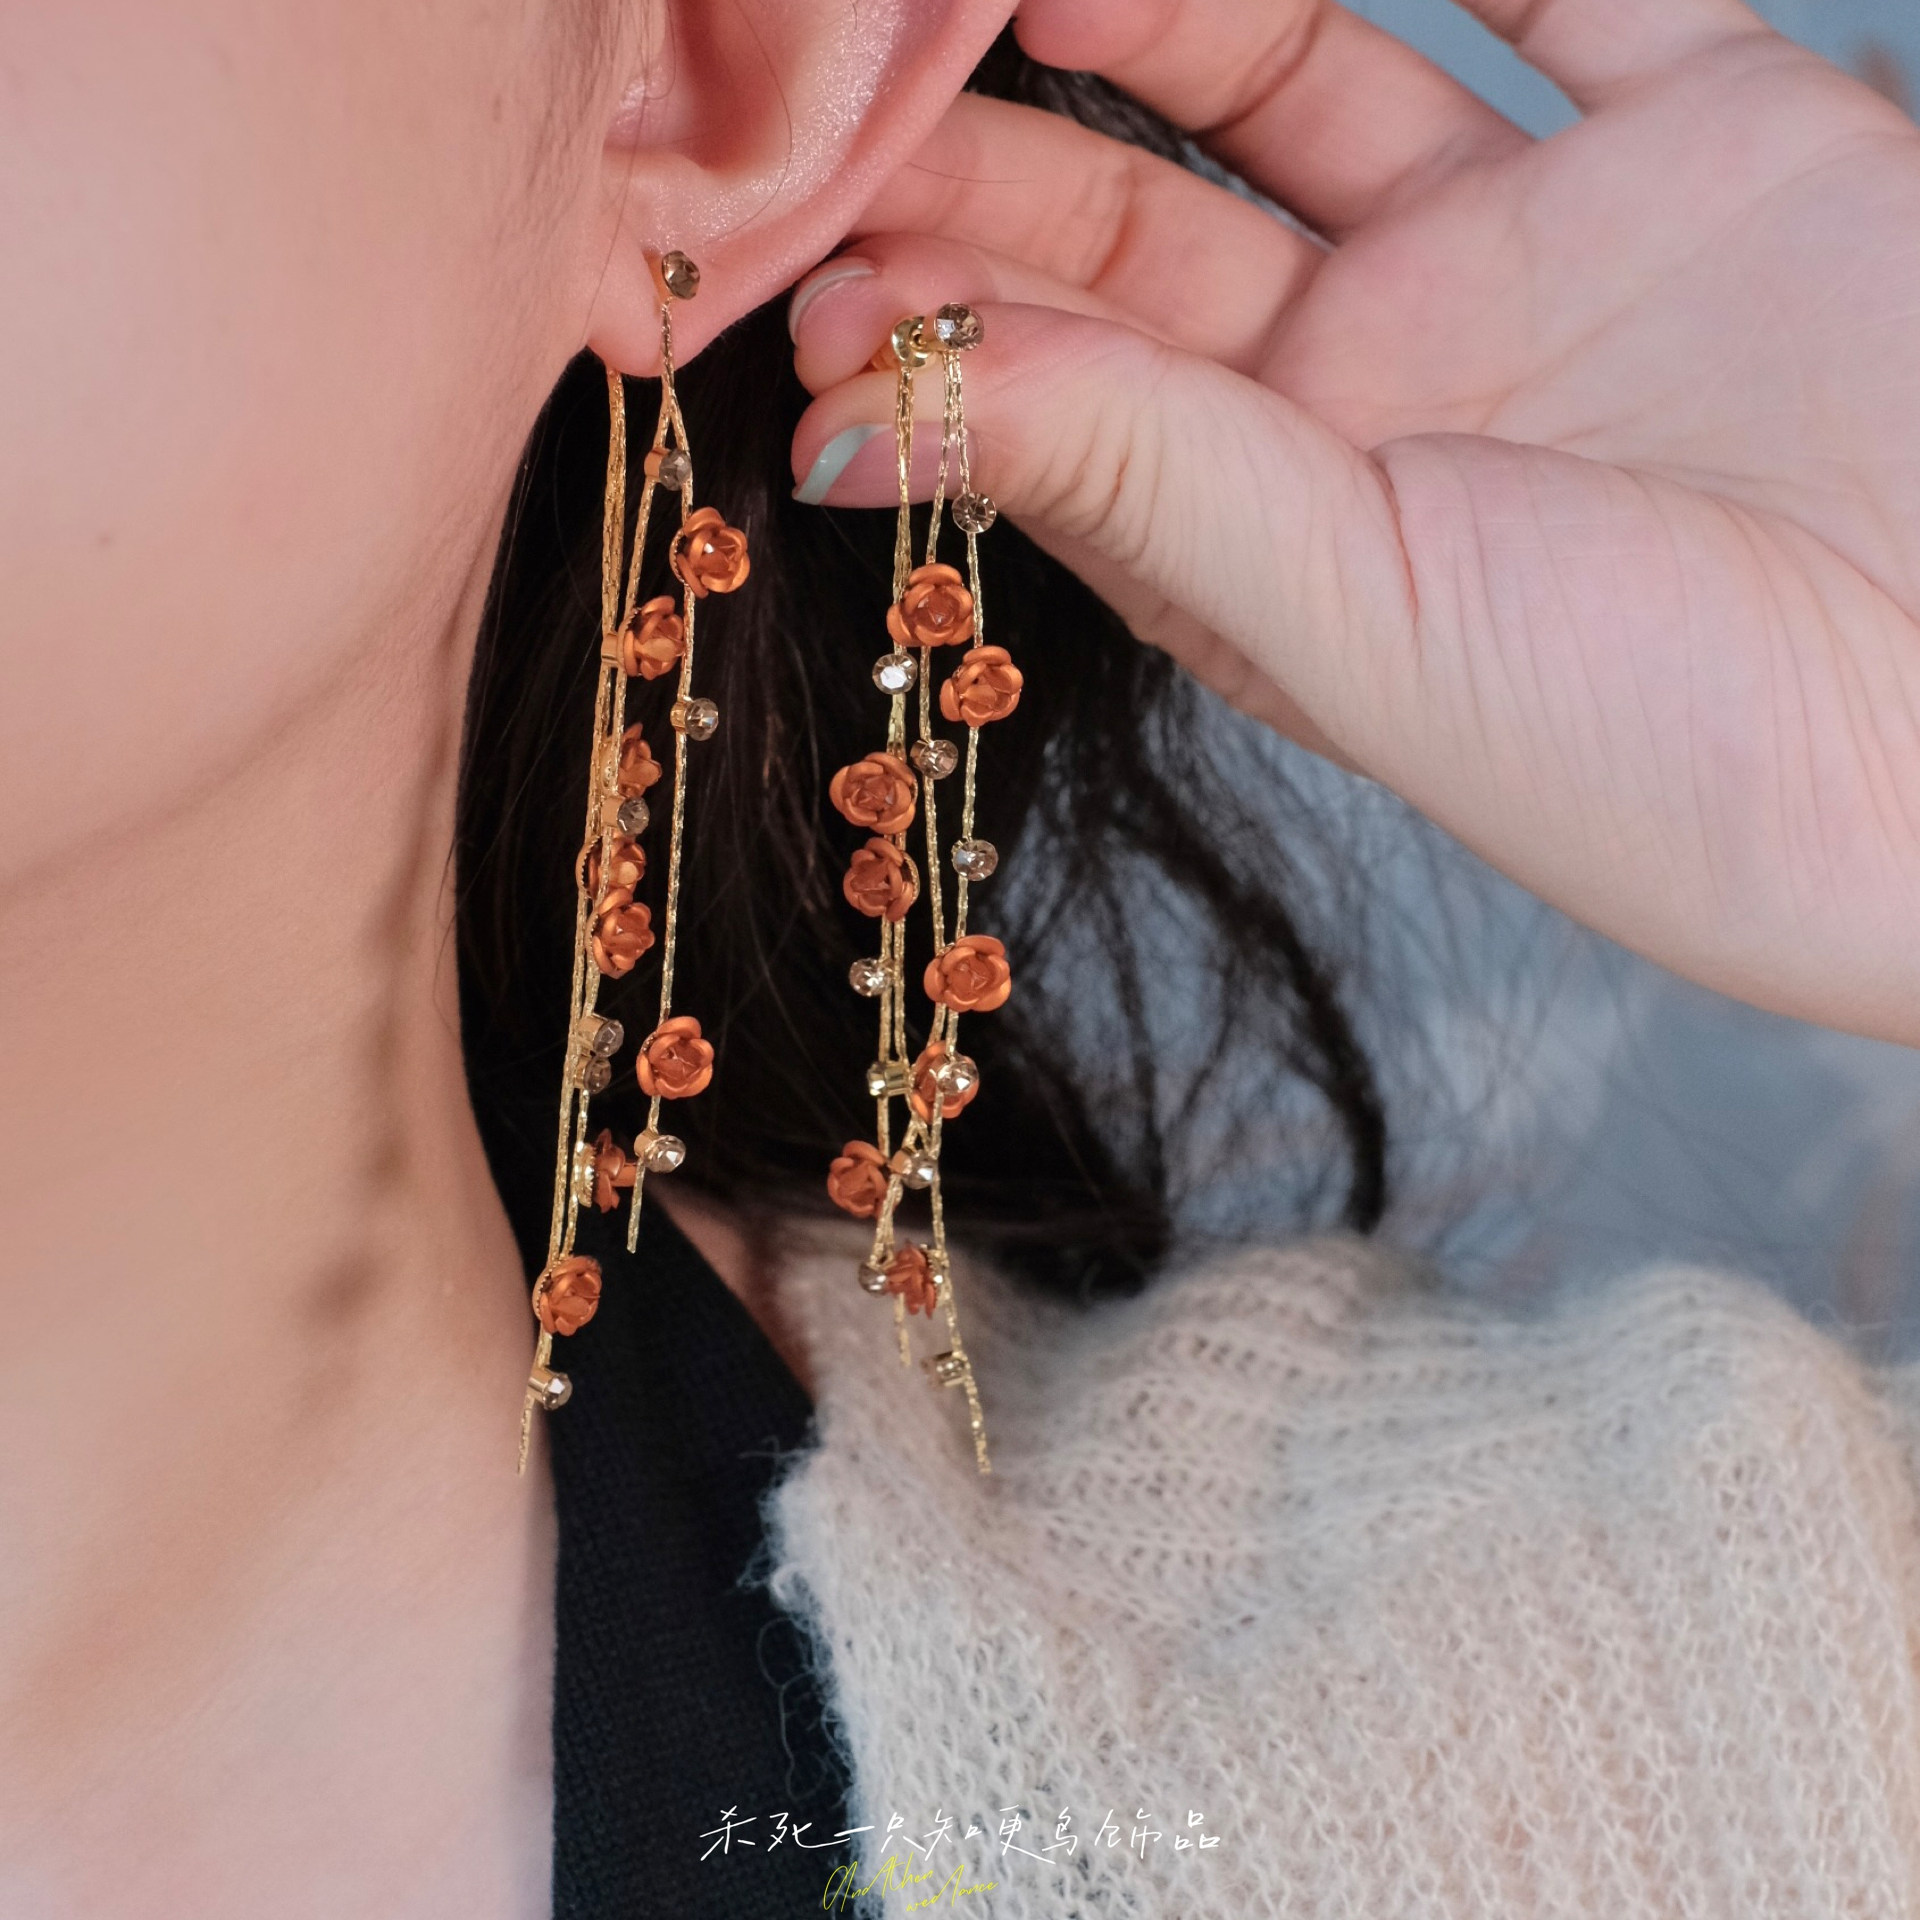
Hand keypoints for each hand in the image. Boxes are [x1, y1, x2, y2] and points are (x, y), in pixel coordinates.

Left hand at [790, 0, 1919, 1045]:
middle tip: (868, 60)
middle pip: (1143, 229)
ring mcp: (1532, 264)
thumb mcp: (1358, 621)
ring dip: (1180, 2)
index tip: (795, 249)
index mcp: (1274, 537)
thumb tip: (833, 419)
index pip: (1055, 397)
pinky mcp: (1712, 149)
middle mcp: (1377, 399)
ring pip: (1315, 75)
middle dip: (999, 146)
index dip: (920, 313)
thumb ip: (1129, 480)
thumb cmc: (1664, 751)